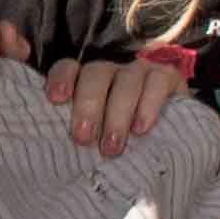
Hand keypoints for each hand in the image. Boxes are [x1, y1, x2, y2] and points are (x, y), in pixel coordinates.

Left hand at [54, 49, 188, 159]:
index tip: (56, 99)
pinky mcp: (167, 76)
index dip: (61, 79)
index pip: (68, 68)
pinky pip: (157, 82)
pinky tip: (141, 128)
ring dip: (117, 114)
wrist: (165, 149)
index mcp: (84, 81)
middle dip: (88, 106)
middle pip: (96, 74)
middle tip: (83, 139)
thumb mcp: (92, 140)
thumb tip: (52, 148)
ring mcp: (139, 71)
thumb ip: (75, 135)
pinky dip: (148, 105)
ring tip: (111, 147)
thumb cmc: (116, 146)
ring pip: (126, 81)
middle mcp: (110, 71)